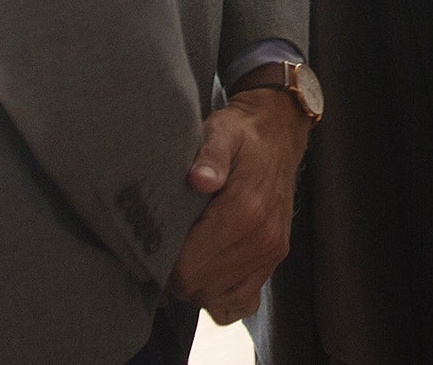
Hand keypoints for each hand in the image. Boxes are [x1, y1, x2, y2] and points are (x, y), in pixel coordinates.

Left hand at [166, 90, 310, 324]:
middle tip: (164, 249)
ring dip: (194, 285)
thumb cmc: (242, 134)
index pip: (189, 268)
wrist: (279, 133)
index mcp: (245, 211)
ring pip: (217, 297)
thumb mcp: (221, 132)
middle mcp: (261, 237)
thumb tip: (199, 180)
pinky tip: (208, 271)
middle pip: (199, 288)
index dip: (163, 263)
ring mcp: (271, 250)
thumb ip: (210, 156)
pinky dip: (220, 294)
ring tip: (184, 256)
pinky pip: (243, 300)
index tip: (153, 244)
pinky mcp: (275, 256)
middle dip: (174, 276)